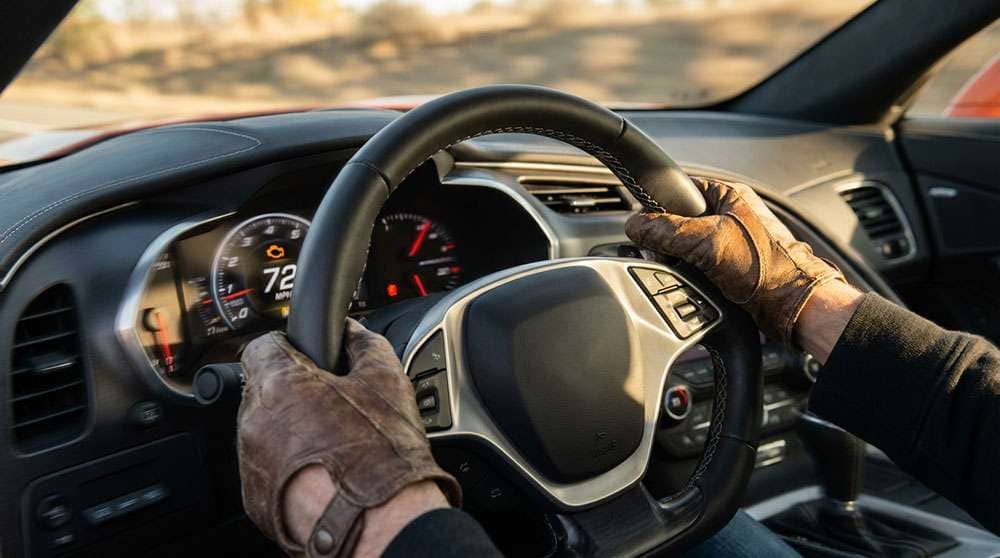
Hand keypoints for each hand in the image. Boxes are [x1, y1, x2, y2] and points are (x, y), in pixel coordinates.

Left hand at [237, 319, 459, 556]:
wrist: (379, 524)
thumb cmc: (381, 457)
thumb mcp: (386, 382)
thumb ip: (365, 343)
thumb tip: (354, 332)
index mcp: (281, 384)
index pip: (262, 345)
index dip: (288, 346)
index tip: (307, 356)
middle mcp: (255, 422)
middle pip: (262, 389)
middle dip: (292, 391)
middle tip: (331, 403)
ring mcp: (250, 463)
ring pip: (263, 430)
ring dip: (289, 429)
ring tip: (332, 443)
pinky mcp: (254, 498)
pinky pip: (266, 467)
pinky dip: (288, 465)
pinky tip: (323, 471)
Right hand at [625, 176, 847, 344]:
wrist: (794, 308)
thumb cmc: (769, 268)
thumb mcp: (708, 242)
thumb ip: (666, 231)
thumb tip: (634, 225)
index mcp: (729, 195)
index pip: (679, 190)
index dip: (659, 207)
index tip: (646, 226)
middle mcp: (730, 216)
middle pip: (678, 222)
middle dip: (668, 242)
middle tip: (668, 255)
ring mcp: (730, 244)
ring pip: (686, 249)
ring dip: (679, 263)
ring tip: (688, 273)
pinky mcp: (730, 270)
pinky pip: (697, 269)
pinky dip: (690, 278)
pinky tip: (696, 286)